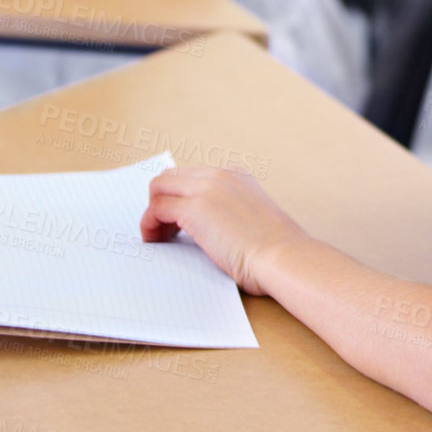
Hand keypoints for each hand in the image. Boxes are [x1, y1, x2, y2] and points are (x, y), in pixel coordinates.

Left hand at [140, 167, 308, 295]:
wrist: (283, 257)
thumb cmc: (275, 251)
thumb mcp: (254, 219)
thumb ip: (231, 212)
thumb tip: (208, 227)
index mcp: (236, 175)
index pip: (192, 176)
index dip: (179, 198)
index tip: (175, 220)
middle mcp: (219, 174)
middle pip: (170, 178)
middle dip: (161, 202)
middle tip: (163, 230)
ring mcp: (206, 188)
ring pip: (159, 188)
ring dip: (153, 213)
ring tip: (158, 238)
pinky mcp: (194, 209)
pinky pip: (156, 210)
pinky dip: (149, 225)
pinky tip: (156, 242)